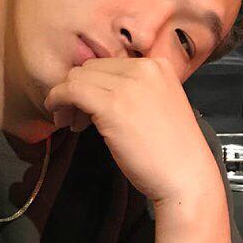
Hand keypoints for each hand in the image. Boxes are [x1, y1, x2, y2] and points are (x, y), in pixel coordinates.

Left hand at [44, 57, 224, 209]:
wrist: (186, 178)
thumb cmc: (171, 152)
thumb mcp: (156, 105)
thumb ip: (133, 90)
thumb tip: (96, 87)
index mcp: (158, 65)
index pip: (109, 63)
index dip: (92, 84)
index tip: (86, 105)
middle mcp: (144, 67)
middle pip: (91, 67)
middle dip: (77, 89)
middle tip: (74, 116)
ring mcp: (129, 84)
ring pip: (77, 77)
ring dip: (66, 97)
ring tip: (70, 121)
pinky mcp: (113, 104)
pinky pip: (71, 90)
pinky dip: (57, 100)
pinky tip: (58, 115)